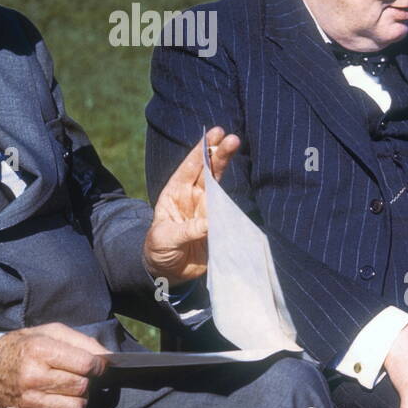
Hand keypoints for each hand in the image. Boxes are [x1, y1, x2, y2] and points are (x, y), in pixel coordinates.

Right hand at [0, 323, 108, 407]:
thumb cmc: (23, 346)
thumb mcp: (49, 332)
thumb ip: (80, 341)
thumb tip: (106, 356)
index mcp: (40, 351)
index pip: (85, 364)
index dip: (99, 365)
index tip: (99, 365)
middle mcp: (34, 377)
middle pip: (82, 387)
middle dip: (88, 381)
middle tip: (81, 376)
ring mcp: (31, 401)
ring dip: (81, 400)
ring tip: (72, 391)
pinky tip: (63, 403)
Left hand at [144, 127, 240, 285]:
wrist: (168, 272)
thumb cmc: (159, 250)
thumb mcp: (165, 239)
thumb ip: (186, 230)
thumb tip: (209, 224)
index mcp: (175, 194)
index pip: (189, 168)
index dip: (200, 151)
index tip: (212, 134)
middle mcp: (193, 196)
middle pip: (208, 170)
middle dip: (217, 152)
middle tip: (231, 137)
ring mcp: (207, 208)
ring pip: (220, 183)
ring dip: (227, 165)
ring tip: (236, 144)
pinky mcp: (219, 223)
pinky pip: (229, 209)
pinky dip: (237, 198)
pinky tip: (248, 181)